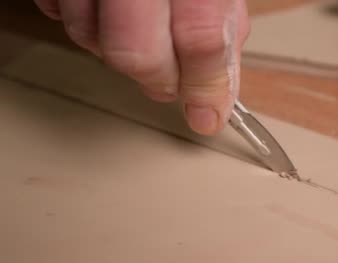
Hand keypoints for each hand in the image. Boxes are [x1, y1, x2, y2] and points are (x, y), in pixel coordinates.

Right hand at [34, 0, 249, 134]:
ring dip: (116, 48)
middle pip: (135, 54)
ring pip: (88, 37)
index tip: (207, 115)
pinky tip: (103, 3)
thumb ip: (220, 33)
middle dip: (156, 80)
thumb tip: (216, 98)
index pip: (200, 40)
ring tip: (138, 23)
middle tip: (169, 79)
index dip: (204, 87)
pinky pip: (55, 10)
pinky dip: (82, 19)